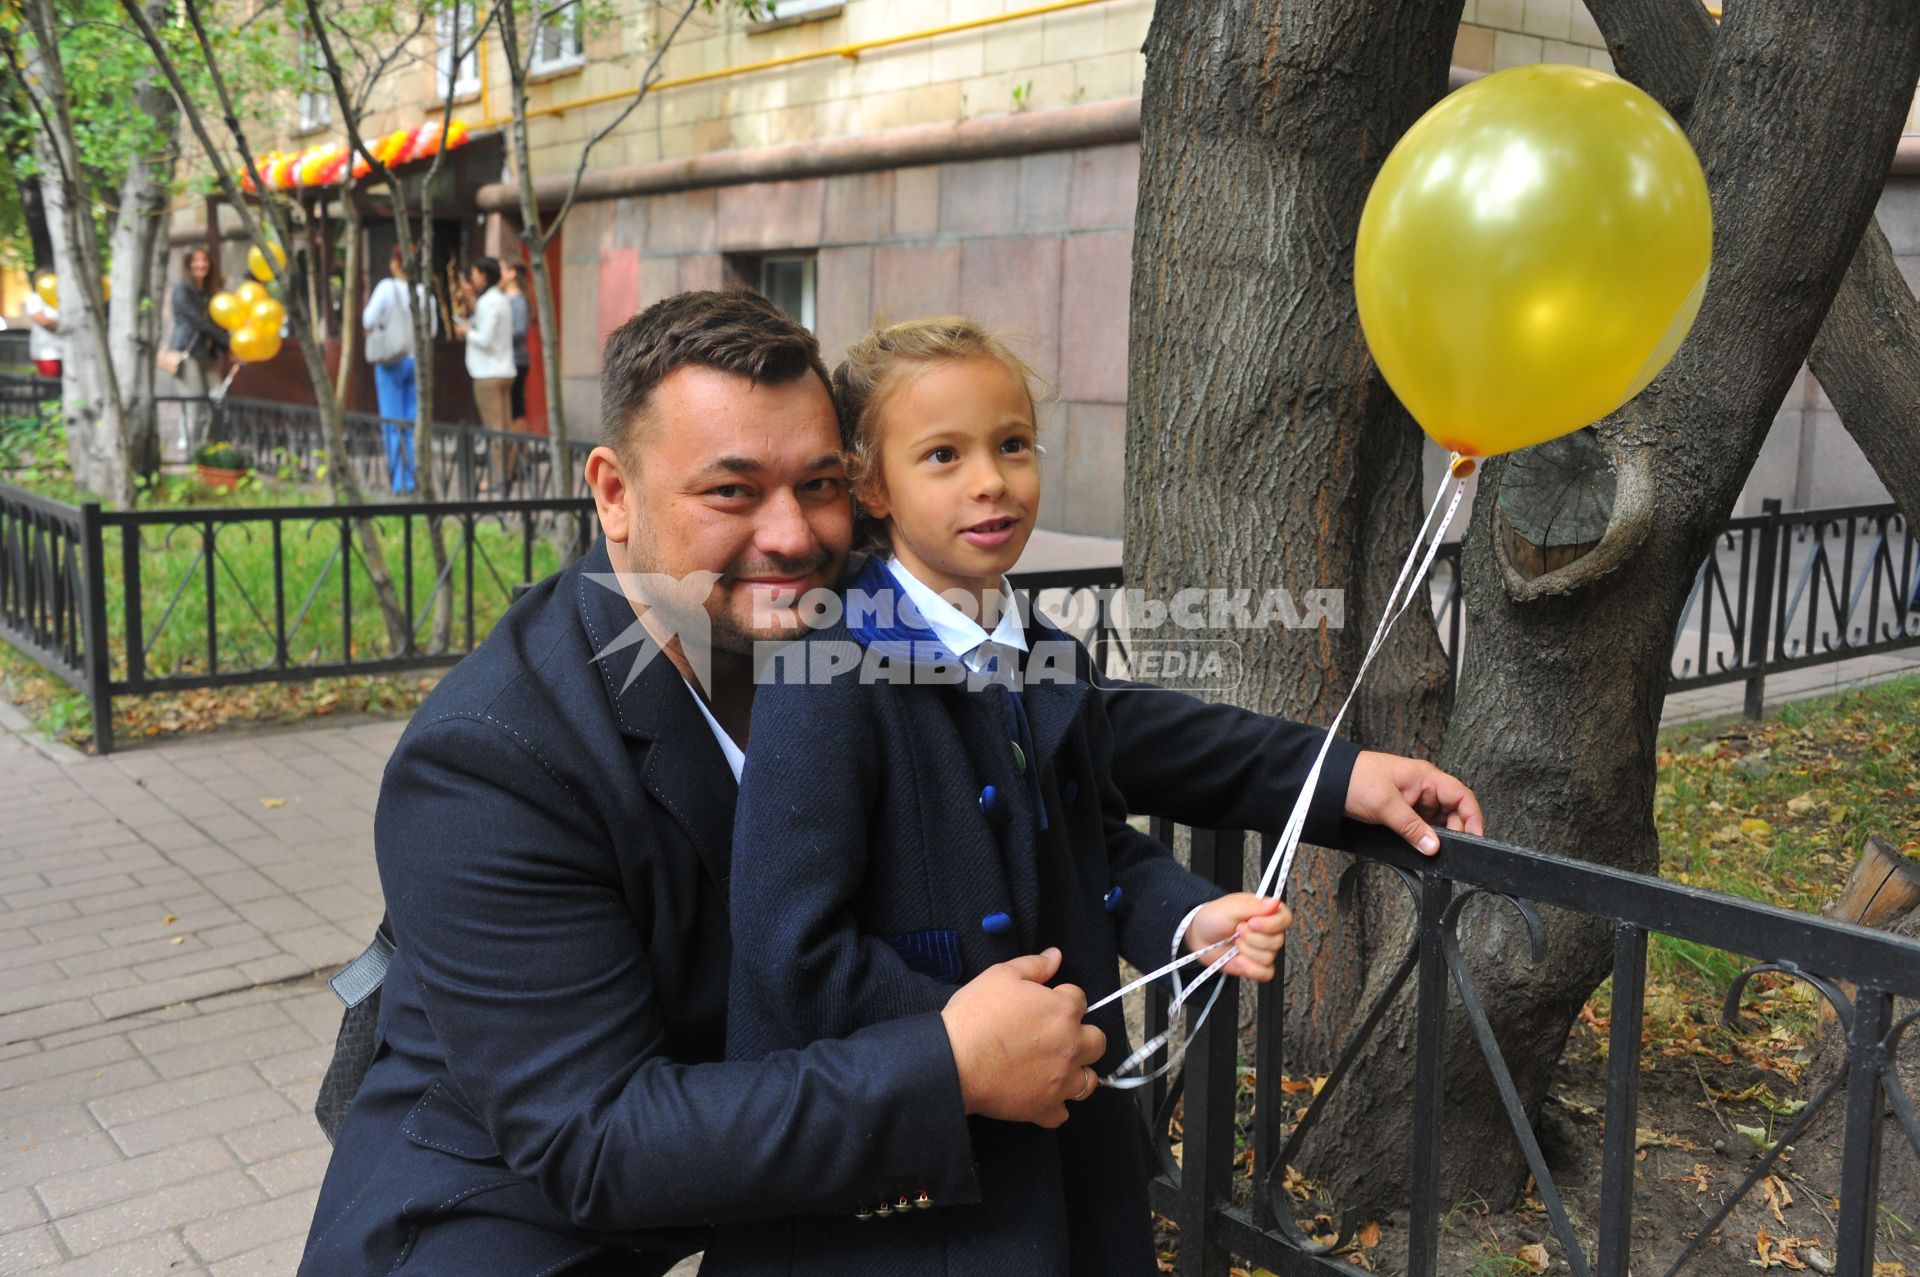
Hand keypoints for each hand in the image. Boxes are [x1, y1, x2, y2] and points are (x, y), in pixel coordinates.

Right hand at [941, 948, 1105, 1128]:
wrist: (953, 1061)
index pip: (1080, 999)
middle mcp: (1071, 1046)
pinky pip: (1062, 1113)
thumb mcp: (1001, 975)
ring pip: (1088, 1081)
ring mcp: (1060, 1081)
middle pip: (1097, 1041)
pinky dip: (1054, 1106)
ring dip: (1076, 1072)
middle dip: (1081, 1035)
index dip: (1061, 998)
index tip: (1044, 1003)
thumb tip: (1056, 956)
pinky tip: (1039, 1095)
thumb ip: (1034, 965)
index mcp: (1063, 1011)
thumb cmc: (976, 1015)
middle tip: (1055, 1035)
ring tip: (1054, 1067)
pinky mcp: (1044, 1108)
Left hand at [1184, 893, 1289, 980]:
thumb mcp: (1232, 907)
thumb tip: (1276, 902)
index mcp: (1265, 913)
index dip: (1271, 924)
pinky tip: (1239, 960)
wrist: (1198, 936)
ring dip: (1247, 951)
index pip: (1285, 919)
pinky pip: (1266, 973)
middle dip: (1252, 938)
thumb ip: (1255, 906)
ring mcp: (1262, 950)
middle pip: (1277, 941)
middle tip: (1237, 930)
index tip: (1252, 922)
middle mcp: (1267, 931)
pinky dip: (1251, 969)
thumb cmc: (1214, 917)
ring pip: (1269, 957)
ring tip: (1234, 943)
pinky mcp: (1255, 966)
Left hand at [1344, 750, 1483, 854]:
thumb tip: (1434, 847)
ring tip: (1430, 848)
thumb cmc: (1355, 780)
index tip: (1475, 838)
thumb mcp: (1386, 805)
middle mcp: (1423, 787)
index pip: (1462, 796)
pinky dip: (1423, 836)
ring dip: (1437, 835)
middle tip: (1446, 849)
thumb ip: (1412, 828)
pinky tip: (1420, 846)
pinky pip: (1421, 825)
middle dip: (1455, 830)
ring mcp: (1413, 799)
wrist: (1327, 780)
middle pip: (1453, 811)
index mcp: (1426, 777)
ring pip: (1437, 821)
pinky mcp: (1401, 810)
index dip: (1473, 817)